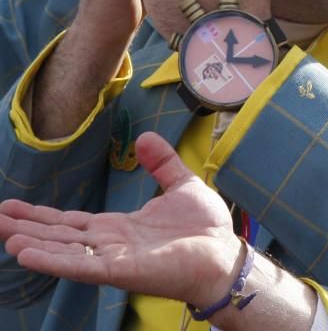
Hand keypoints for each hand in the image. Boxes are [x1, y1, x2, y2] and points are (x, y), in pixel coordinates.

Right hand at [0, 133, 241, 306]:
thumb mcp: (182, 185)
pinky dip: (54, 260)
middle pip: (58, 234)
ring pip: (63, 250)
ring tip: (4, 235)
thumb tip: (145, 136)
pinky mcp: (122, 271)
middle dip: (26, 226)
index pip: (70, 221)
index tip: (11, 206)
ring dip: (33, 242)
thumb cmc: (206, 227)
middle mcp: (108, 245)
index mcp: (117, 227)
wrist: (225, 253)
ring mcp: (113, 259)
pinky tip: (27, 254)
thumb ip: (161, 163)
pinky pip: (81, 266)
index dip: (41, 214)